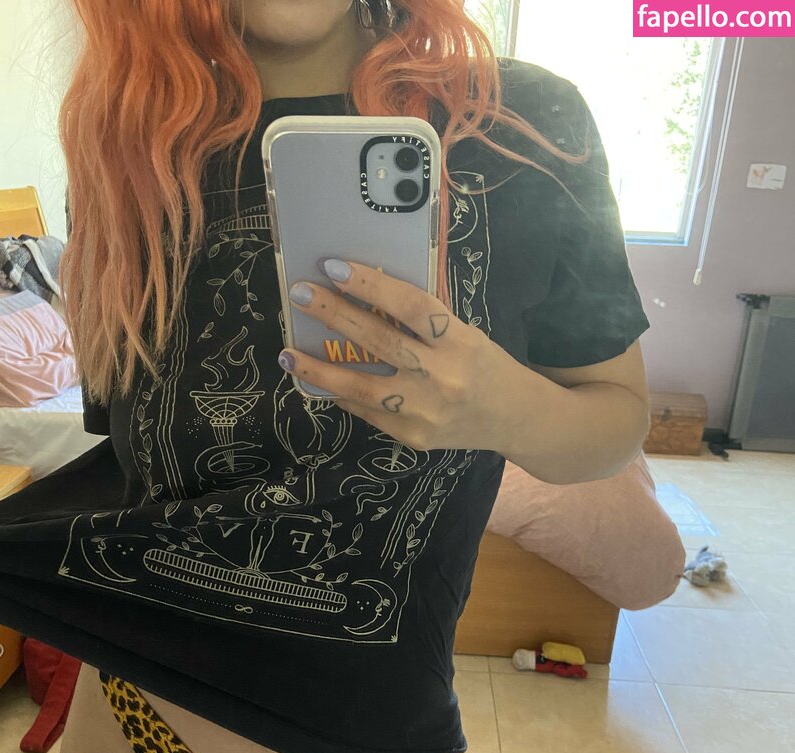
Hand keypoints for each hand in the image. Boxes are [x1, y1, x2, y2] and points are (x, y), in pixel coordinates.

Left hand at [281, 258, 517, 453]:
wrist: (513, 418)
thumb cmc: (483, 365)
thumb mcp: (464, 333)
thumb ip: (423, 319)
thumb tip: (365, 293)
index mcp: (459, 340)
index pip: (410, 307)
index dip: (371, 285)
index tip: (335, 267)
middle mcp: (442, 376)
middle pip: (379, 341)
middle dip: (334, 315)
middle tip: (301, 294)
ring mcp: (425, 411)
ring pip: (361, 387)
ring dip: (319, 369)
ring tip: (287, 353)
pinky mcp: (413, 436)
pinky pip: (368, 412)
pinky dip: (342, 394)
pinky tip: (320, 381)